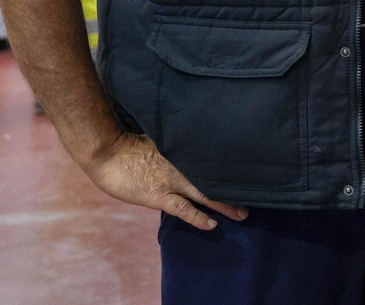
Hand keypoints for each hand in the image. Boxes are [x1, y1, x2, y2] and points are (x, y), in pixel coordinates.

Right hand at [82, 133, 248, 231]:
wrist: (107, 152)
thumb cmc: (129, 144)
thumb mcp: (159, 139)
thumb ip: (176, 144)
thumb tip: (191, 143)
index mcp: (183, 150)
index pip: (211, 159)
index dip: (229, 166)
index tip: (248, 168)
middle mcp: (182, 165)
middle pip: (214, 176)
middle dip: (234, 187)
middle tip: (257, 193)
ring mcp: (172, 181)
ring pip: (205, 194)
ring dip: (224, 204)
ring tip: (242, 213)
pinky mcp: (159, 196)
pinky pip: (183, 209)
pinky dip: (198, 217)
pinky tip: (211, 225)